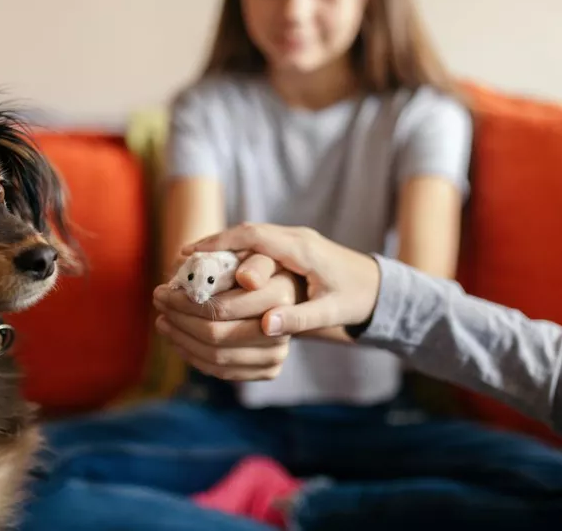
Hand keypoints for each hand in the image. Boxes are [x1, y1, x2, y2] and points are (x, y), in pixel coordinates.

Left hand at [152, 254, 302, 380]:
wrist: (286, 295)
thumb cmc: (260, 268)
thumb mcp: (250, 252)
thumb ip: (231, 255)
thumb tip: (208, 268)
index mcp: (281, 294)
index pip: (224, 307)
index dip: (187, 302)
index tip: (163, 290)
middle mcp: (283, 329)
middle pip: (217, 334)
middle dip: (180, 319)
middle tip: (158, 302)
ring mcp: (276, 354)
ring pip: (216, 356)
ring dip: (182, 339)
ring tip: (162, 320)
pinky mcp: (269, 370)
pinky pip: (223, 371)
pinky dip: (194, 356)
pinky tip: (178, 339)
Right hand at [182, 223, 381, 336]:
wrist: (379, 287)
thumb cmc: (357, 299)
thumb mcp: (332, 312)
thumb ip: (300, 319)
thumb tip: (266, 327)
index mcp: (303, 248)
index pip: (255, 237)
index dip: (221, 242)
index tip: (191, 254)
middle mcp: (295, 238)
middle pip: (247, 233)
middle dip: (213, 245)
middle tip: (182, 260)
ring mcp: (292, 241)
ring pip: (250, 238)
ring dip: (222, 248)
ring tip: (191, 264)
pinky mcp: (290, 249)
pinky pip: (257, 245)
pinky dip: (235, 254)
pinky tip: (217, 270)